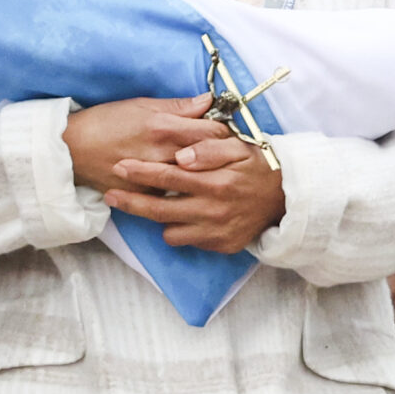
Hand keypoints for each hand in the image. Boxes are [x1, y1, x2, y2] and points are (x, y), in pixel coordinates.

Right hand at [62, 94, 232, 193]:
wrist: (73, 150)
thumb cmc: (106, 122)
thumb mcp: (141, 105)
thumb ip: (178, 106)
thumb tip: (208, 100)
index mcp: (164, 127)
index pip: (213, 130)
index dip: (225, 130)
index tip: (226, 129)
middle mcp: (163, 154)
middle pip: (209, 157)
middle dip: (220, 154)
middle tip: (225, 151)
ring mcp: (156, 178)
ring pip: (196, 178)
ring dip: (206, 173)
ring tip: (211, 169)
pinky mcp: (147, 196)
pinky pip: (175, 193)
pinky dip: (184, 189)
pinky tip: (189, 186)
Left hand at [107, 131, 287, 252]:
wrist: (285, 197)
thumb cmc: (256, 165)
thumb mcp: (238, 147)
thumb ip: (209, 148)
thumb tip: (181, 156)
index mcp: (215, 182)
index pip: (168, 175)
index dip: (141, 171)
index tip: (119, 166)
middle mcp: (213, 210)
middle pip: (160, 209)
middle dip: (130, 202)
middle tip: (109, 194)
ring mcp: (216, 232)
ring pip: (169, 230)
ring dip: (154, 217)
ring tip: (141, 203)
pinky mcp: (221, 246)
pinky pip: (186, 241)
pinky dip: (178, 229)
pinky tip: (174, 215)